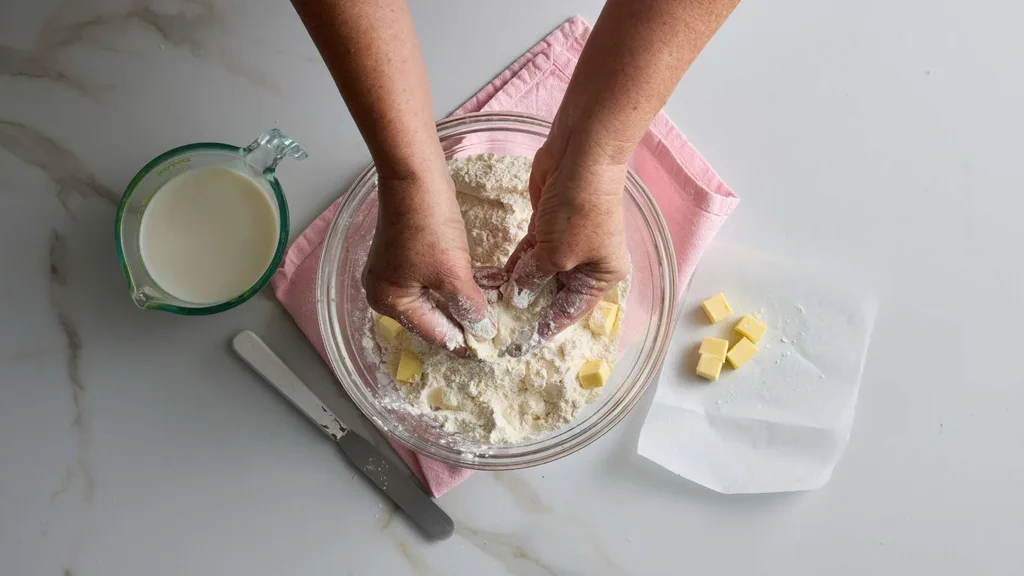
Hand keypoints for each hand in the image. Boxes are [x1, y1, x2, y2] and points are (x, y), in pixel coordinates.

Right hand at [363, 172, 495, 352]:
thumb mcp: (452, 273)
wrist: (417, 175)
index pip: (432, 333)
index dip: (464, 341)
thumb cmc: (428, 225)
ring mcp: (397, 271)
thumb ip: (469, 307)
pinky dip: (461, 281)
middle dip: (467, 318)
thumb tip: (484, 332)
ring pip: (440, 296)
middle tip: (498, 327)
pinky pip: (439, 277)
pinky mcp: (411, 254)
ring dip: (469, 298)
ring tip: (499, 305)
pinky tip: (489, 281)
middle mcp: (386, 291)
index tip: (491, 347)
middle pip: (434, 316)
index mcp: (388, 301)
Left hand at [503, 133, 629, 355]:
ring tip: (487, 306)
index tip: (519, 346)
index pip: (569, 312)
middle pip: (552, 295)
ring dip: (514, 288)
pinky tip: (491, 281)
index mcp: (601, 276)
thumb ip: (534, 278)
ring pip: (536, 274)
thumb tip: (517, 296)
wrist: (581, 156)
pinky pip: (527, 255)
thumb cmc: (580, 209)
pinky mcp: (547, 228)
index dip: (544, 329)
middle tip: (497, 327)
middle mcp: (586, 263)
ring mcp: (566, 244)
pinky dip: (512, 267)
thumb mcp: (557, 253)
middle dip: (526, 309)